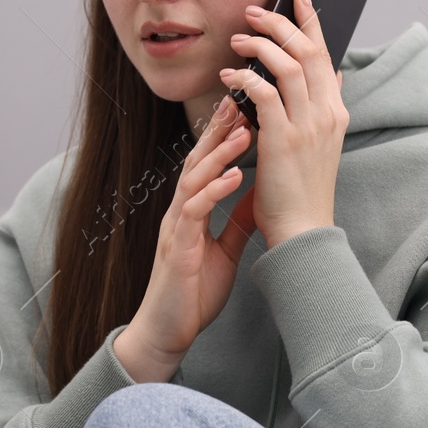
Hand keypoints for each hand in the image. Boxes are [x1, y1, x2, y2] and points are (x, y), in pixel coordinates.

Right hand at [117, 94, 259, 379]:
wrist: (168, 332)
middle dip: (218, 128)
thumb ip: (236, 220)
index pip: (207, 163)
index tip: (245, 106)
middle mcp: (180, 212)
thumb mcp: (224, 249)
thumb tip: (259, 194)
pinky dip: (213, 193)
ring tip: (244, 129)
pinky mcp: (177, 250)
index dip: (224, 134)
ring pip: (194, 180)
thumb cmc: (193, 292)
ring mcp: (176, 229)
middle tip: (240, 96)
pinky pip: (194, 214)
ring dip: (219, 154)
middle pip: (197, 160)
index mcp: (192, 210)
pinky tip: (232, 178)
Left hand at [218, 0, 348, 249]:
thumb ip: (327, 105)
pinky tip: (228, 77)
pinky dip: (245, 78)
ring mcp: (307, 125)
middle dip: (281, 22)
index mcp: (335, 112)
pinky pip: (264, 93)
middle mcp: (326, 113)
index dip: (311, 22)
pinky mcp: (283, 139)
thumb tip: (333, 74)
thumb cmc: (304, 190)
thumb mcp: (324, 142)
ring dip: (260, 45)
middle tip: (255, 10)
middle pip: (308, 50)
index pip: (326, 54)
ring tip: (238, 38)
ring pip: (288, 64)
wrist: (302, 231)